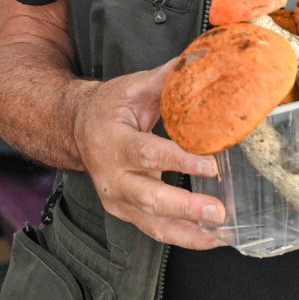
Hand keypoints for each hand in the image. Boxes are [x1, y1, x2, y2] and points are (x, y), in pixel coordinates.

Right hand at [72, 62, 224, 249]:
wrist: (78, 128)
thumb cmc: (109, 107)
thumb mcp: (133, 87)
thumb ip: (165, 78)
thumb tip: (198, 62)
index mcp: (113, 142)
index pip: (148, 154)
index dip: (179, 161)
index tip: (210, 165)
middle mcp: (112, 177)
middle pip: (149, 198)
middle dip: (185, 207)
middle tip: (217, 210)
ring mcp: (117, 199)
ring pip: (151, 223)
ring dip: (187, 231)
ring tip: (220, 232)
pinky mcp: (126, 213)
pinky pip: (155, 230)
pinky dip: (183, 237)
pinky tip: (210, 237)